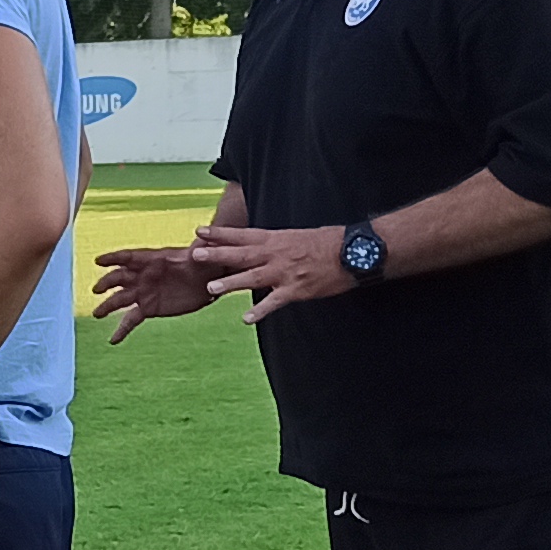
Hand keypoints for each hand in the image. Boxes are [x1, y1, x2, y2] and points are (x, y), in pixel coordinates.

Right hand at [88, 242, 222, 342]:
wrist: (207, 281)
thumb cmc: (204, 263)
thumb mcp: (202, 256)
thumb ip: (201, 251)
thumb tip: (203, 242)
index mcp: (152, 259)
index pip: (129, 257)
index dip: (113, 258)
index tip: (99, 261)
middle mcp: (143, 275)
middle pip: (120, 278)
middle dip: (107, 283)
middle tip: (97, 290)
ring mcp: (143, 292)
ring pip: (120, 299)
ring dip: (107, 306)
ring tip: (96, 314)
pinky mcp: (148, 308)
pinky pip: (131, 319)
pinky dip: (122, 329)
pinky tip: (113, 340)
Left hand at [191, 221, 359, 323]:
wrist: (355, 251)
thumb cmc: (330, 241)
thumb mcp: (299, 236)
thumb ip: (278, 244)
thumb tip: (263, 249)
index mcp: (277, 238)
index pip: (243, 235)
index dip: (221, 234)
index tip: (200, 231)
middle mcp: (277, 254)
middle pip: (241, 253)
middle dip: (217, 254)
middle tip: (195, 253)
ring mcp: (285, 272)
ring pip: (252, 277)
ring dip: (231, 282)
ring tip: (211, 286)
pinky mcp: (296, 290)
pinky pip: (274, 302)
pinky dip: (260, 310)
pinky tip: (246, 318)